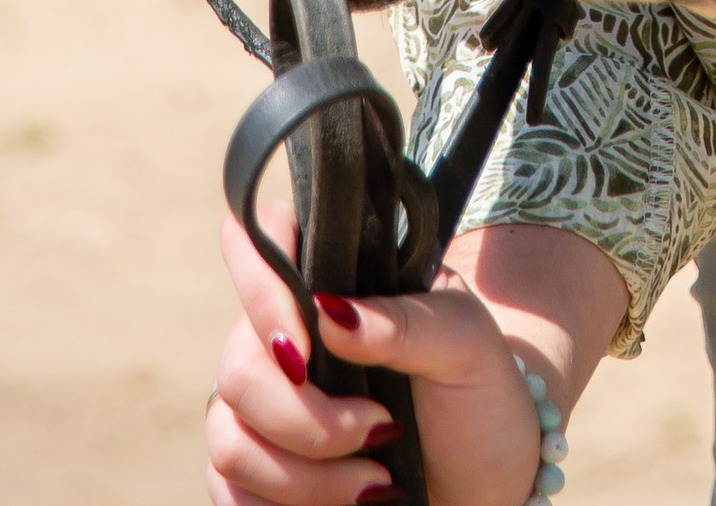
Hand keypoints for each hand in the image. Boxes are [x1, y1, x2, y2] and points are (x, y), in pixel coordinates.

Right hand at [206, 205, 593, 505]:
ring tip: (375, 482)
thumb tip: (329, 313)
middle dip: (307, 419)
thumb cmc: (478, 392)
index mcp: (333, 278)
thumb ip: (403, 322)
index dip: (262, 289)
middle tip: (380, 429)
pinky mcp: (259, 469)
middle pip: (239, 367)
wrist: (489, 475)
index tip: (310, 350)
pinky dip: (280, 505)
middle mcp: (285, 333)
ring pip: (229, 439)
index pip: (257, 237)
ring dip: (304, 477)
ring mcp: (264, 404)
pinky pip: (227, 490)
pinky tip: (340, 505)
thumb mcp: (466, 344)